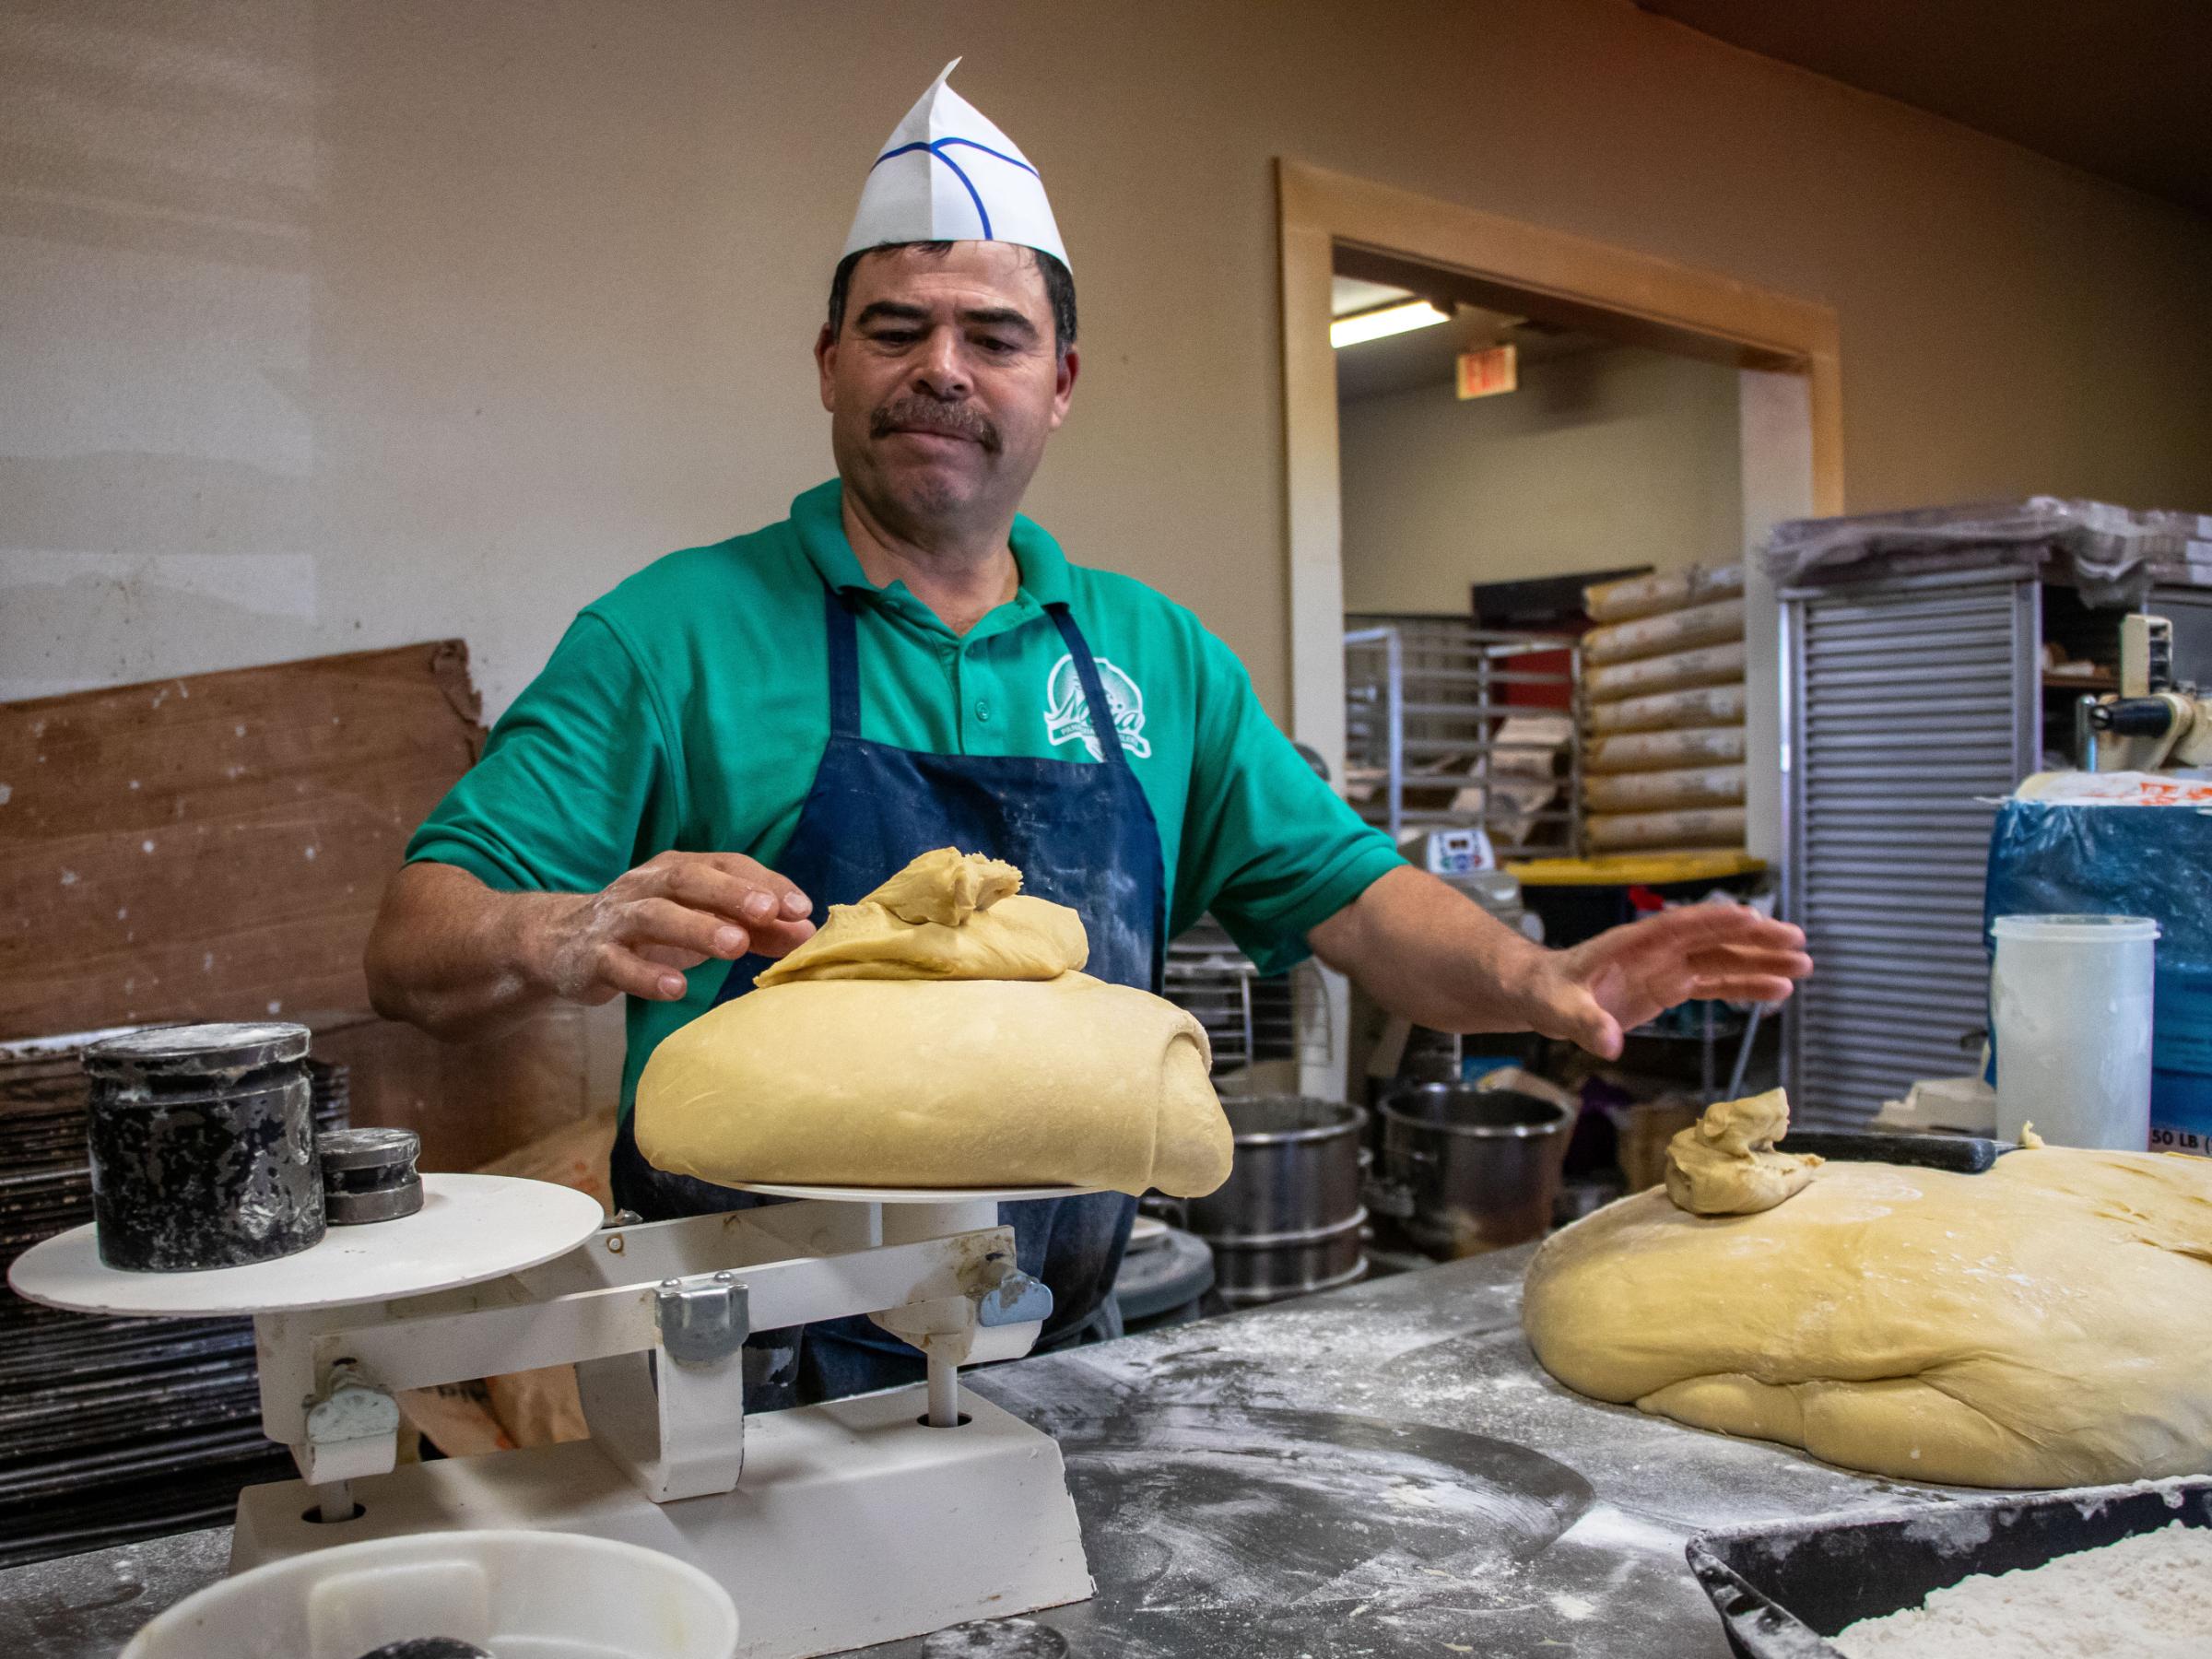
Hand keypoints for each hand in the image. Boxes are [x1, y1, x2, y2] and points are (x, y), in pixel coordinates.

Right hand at [531, 852, 815, 1004]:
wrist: (563, 943)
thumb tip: (807, 931)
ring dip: (696, 928)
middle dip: (731, 893)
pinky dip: (646, 974)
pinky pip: (618, 963)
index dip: (763, 882)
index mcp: (677, 870)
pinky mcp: (592, 956)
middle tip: (768, 911)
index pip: (725, 864)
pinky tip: (676, 987)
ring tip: (735, 946)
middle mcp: (646, 885)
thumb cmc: (651, 931)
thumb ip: (756, 927)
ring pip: (654, 915)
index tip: (800, 907)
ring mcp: (616, 919)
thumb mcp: (704, 922)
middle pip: (689, 879)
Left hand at [1524, 904, 1810, 1060]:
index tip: (1753, 918)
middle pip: (1713, 940)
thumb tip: (1609, 1044)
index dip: (1715, 922)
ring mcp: (1667, 967)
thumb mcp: (1556, 1009)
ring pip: (1721, 960)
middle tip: (1799, 943)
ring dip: (1760, 962)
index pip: (1679, 927)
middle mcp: (1656, 950)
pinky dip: (1745, 987)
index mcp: (1630, 944)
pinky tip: (1778, 991)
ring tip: (1803, 967)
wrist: (1538, 994)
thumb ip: (1582, 1023)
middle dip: (1755, 940)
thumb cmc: (1543, 993)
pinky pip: (1714, 984)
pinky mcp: (1670, 987)